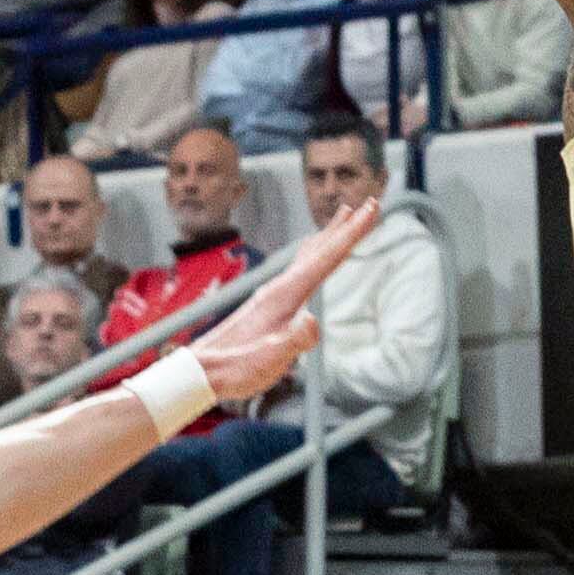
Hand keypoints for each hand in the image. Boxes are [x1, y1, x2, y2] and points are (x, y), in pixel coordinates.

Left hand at [180, 198, 386, 410]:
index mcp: (284, 296)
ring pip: (308, 254)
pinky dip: (313, 252)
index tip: (371, 210)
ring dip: (330, 234)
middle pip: (320, 249)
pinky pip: (299, 266)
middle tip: (370, 203)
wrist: (202, 371)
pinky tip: (312, 252)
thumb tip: (313, 321)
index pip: (326, 259)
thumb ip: (294, 342)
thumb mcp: (269, 361)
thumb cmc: (237, 368)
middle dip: (347, 227)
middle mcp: (279, 287)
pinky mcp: (269, 302)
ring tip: (344, 215)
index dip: (351, 234)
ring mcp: (273, 292)